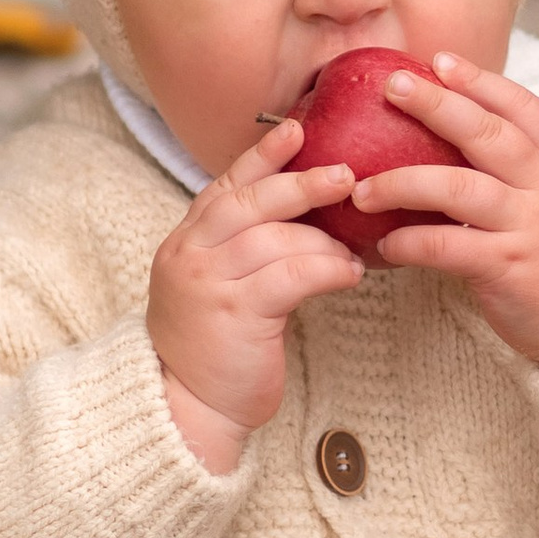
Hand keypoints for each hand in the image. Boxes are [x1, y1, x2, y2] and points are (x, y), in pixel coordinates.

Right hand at [147, 123, 361, 469]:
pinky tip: (351, 275)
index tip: (296, 129)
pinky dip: (328, 269)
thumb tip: (306, 215)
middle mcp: (191, 255)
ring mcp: (210, 282)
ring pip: (276, 238)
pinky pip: (293, 275)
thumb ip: (244, 248)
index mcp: (186, 242)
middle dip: (300, 183)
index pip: (225, 185)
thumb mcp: (218, 286)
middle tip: (346, 175)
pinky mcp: (237, 313)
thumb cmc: (214, 349)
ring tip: (352, 252)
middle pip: (250, 202)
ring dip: (324, 241)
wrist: (188, 408)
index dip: (262, 156)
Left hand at [349, 51, 538, 391]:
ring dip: (405, 182)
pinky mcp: (507, 267)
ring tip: (362, 188)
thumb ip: (520, 163)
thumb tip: (456, 129)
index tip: (439, 60)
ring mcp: (526, 225)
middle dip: (437, 105)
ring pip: (460, 188)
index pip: (522, 107)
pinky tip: (385, 245)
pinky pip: (450, 247)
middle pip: (488, 134)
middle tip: (392, 87)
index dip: (481, 81)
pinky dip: (412, 243)